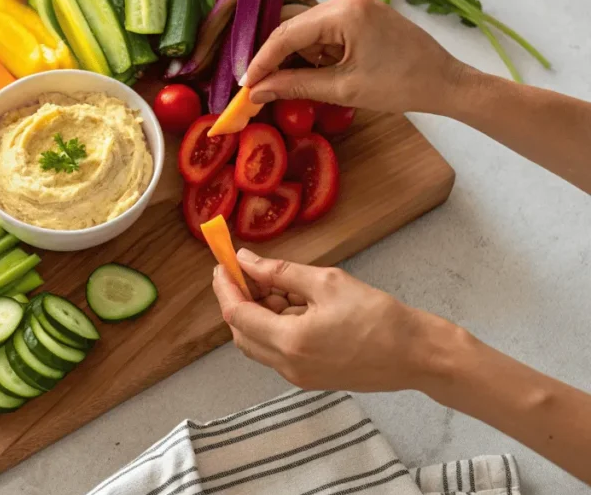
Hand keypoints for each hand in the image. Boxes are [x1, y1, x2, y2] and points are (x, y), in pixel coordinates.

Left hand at [212, 247, 450, 391]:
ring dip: (257, 313)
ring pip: (257, 343)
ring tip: (277, 284)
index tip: (222, 264)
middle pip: (241, 332)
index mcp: (290, 342)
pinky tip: (292, 303)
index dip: (225, 287)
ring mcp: (297, 376)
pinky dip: (274, 326)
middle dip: (239, 299)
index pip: (237, 315)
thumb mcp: (327, 282)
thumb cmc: (379, 317)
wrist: (417, 355)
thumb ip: (280, 272)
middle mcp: (288, 365)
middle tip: (246, 271)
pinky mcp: (309, 378)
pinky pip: (276, 350)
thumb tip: (246, 261)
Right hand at [240, 0, 469, 114]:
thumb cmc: (401, 85)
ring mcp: (353, 3)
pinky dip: (312, 53)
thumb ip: (295, 86)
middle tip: (256, 87)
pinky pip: (322, 31)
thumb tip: (258, 92)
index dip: (261, 62)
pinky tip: (309, 74)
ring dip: (294, 58)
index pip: (286, 35)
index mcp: (343, 11)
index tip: (244, 86)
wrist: (444, 81)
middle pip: (292, 27)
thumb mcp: (343, 89)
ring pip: (305, 30)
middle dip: (274, 59)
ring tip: (281, 85)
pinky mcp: (359, 13)